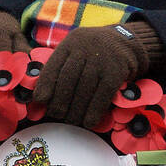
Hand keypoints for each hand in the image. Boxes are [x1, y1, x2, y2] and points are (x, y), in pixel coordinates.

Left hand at [32, 25, 148, 128]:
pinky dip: (94, 111)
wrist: (126, 42)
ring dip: (76, 110)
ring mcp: (102, 60)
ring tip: (71, 122)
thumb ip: (61, 66)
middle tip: (56, 115)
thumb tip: (42, 96)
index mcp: (71, 43)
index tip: (40, 100)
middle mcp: (85, 49)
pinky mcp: (116, 71)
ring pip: (84, 89)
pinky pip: (103, 95)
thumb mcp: (76, 49)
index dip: (46, 84)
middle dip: (60, 100)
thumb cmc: (94, 51)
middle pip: (68, 79)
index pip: (54, 64)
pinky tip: (88, 122)